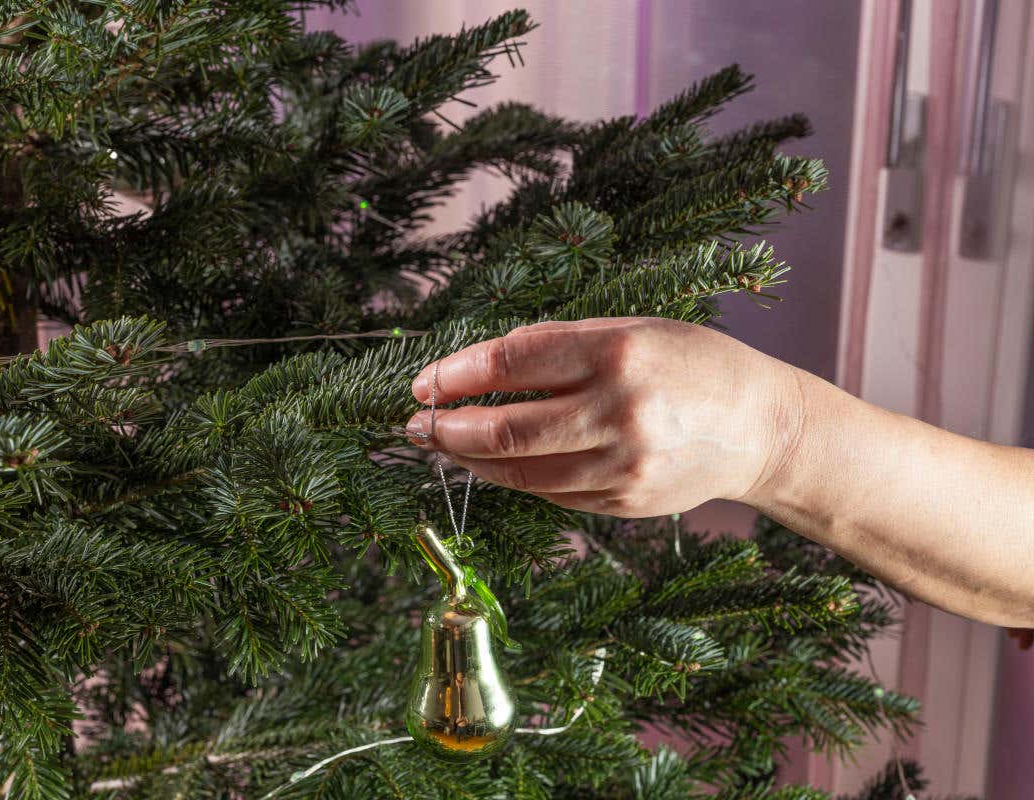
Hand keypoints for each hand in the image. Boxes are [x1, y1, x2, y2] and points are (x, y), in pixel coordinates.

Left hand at [406, 318, 801, 517]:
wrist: (760, 428)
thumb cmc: (691, 364)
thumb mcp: (632, 330)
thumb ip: (558, 343)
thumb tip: (480, 363)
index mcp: (617, 353)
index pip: (512, 362)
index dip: (457, 374)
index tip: (425, 382)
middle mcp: (619, 412)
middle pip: (505, 430)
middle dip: (449, 428)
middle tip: (419, 423)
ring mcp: (622, 467)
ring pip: (519, 472)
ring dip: (470, 460)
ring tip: (445, 445)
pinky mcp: (623, 504)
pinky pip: (548, 493)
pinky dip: (512, 478)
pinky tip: (494, 464)